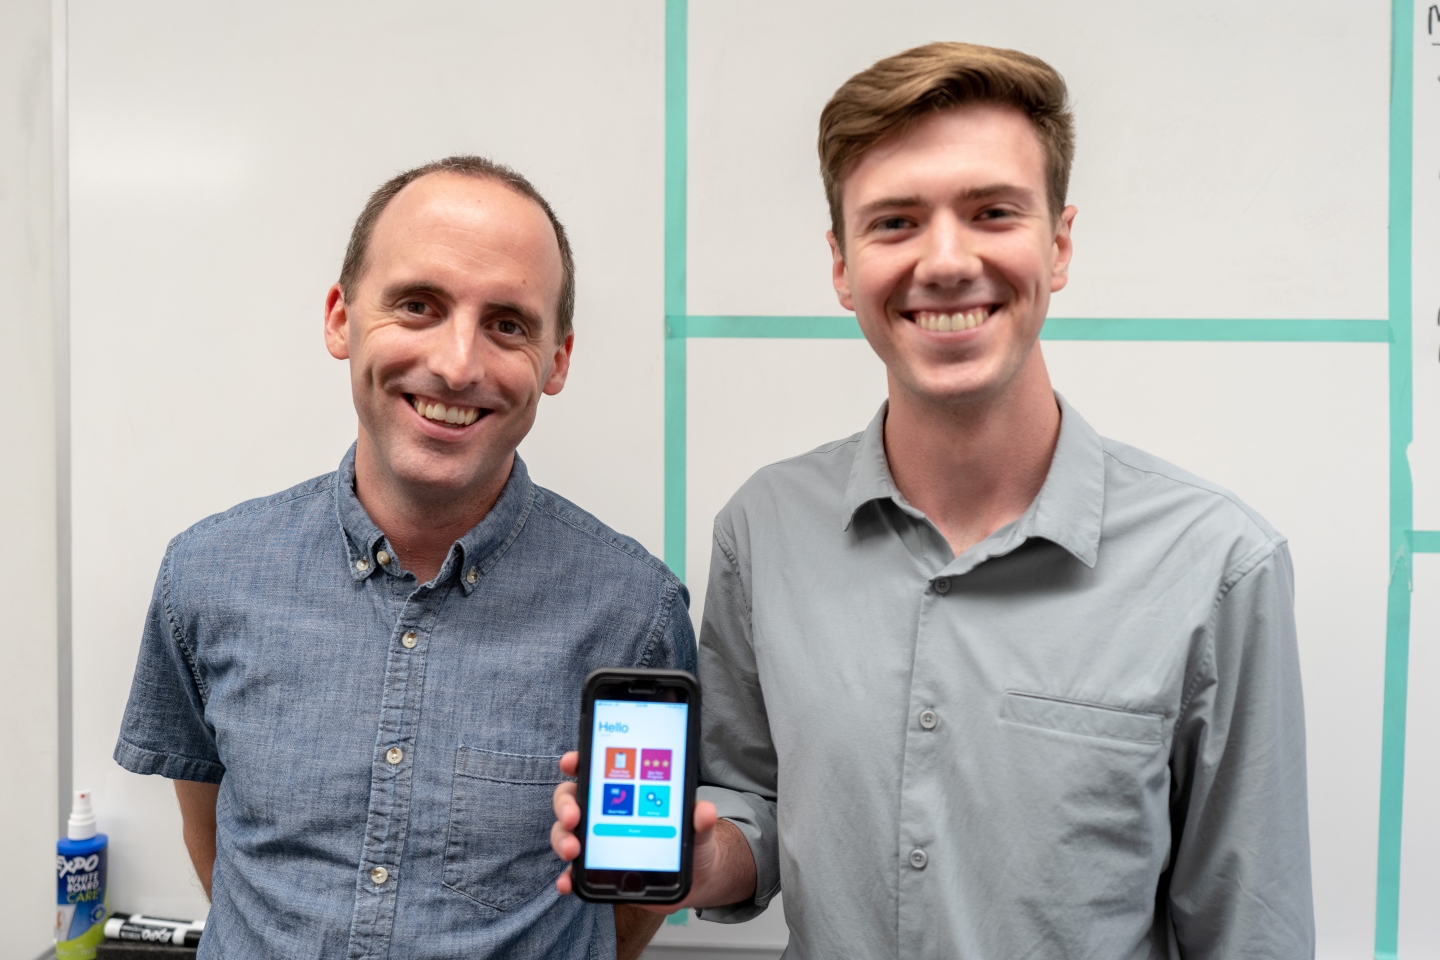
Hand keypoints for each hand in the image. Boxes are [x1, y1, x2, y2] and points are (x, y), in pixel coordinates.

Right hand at [550, 751, 755, 911]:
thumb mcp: (699, 830)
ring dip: (563, 839)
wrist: (694, 878)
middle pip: (571, 799)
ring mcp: (597, 839)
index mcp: (625, 792)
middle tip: (573, 816)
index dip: (579, 762)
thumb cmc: (691, 842)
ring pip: (566, 832)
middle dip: (566, 805)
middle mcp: (604, 812)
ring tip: (573, 851)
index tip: (572, 762)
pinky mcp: (597, 867)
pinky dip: (567, 876)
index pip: (595, 769)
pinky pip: (574, 871)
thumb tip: (705, 811)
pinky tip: (567, 882)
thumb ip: (700, 821)